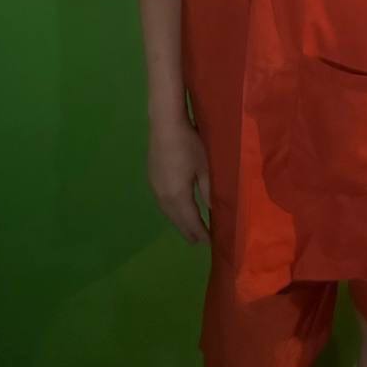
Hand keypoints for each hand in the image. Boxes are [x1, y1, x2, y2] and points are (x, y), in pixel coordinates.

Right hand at [147, 120, 211, 245]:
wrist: (165, 124)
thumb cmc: (189, 144)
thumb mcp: (205, 167)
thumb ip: (209, 190)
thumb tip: (213, 209)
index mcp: (178, 196)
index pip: (191, 221)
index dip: (200, 233)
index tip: (210, 243)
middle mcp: (164, 197)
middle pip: (177, 220)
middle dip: (188, 231)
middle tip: (199, 242)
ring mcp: (155, 188)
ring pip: (168, 213)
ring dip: (179, 222)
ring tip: (189, 230)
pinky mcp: (152, 179)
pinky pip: (163, 204)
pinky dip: (172, 212)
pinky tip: (177, 210)